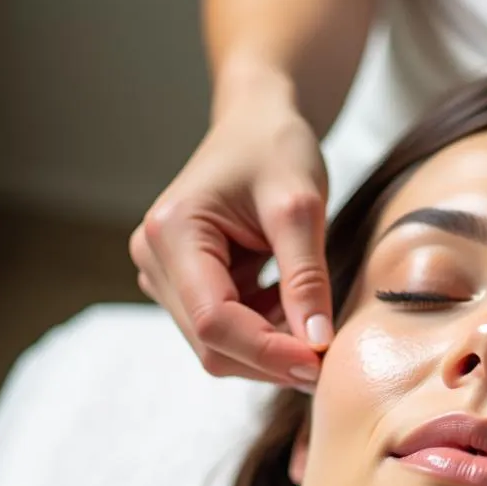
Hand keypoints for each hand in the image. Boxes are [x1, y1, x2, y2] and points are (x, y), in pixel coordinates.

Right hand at [129, 98, 333, 388]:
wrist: (257, 123)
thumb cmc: (276, 149)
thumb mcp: (302, 206)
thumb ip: (307, 276)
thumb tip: (317, 342)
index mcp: (172, 233)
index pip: (215, 320)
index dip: (268, 351)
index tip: (321, 362)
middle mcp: (156, 259)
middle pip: (212, 343)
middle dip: (272, 358)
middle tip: (330, 358)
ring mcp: (167, 276)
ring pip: (219, 346)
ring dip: (271, 348)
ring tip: (316, 321)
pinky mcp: (188, 286)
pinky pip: (228, 330)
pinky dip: (267, 333)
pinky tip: (295, 308)